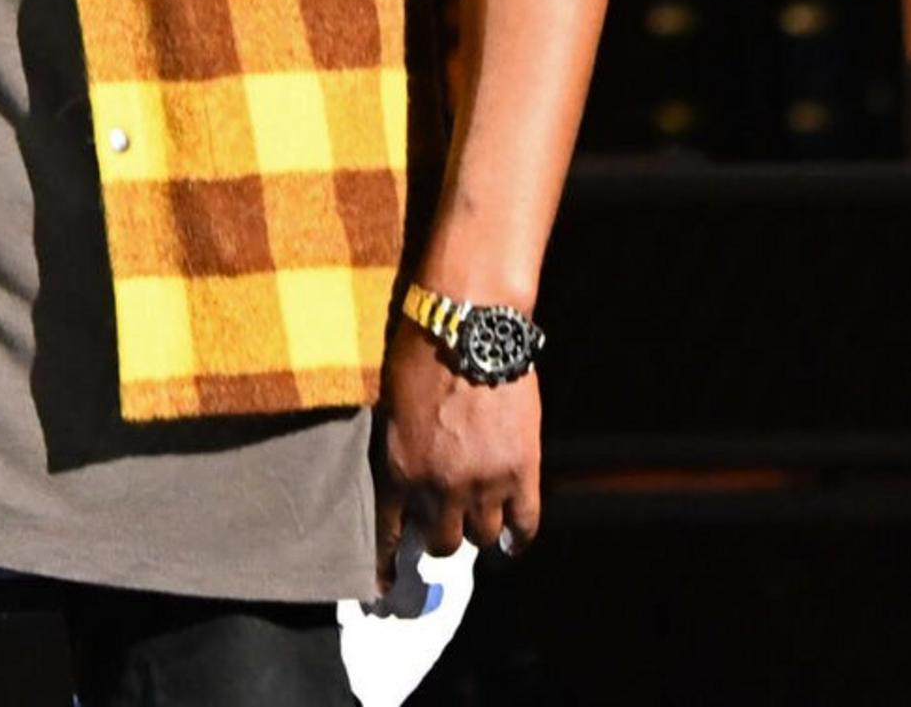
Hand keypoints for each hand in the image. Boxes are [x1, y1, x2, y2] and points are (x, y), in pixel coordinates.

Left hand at [373, 319, 541, 578]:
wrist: (469, 326)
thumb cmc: (419, 352)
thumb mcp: (389, 408)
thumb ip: (397, 453)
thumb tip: (404, 485)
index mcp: (397, 470)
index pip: (387, 535)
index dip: (386, 563)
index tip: (384, 584)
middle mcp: (437, 487)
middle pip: (440, 543)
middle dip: (439, 535)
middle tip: (443, 524)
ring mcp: (483, 484)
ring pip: (481, 538)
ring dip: (478, 531)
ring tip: (478, 519)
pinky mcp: (522, 473)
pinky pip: (525, 526)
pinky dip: (519, 538)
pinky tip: (513, 539)